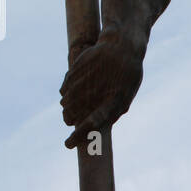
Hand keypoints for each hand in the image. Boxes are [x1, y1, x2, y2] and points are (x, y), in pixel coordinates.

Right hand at [60, 31, 144, 147]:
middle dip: (69, 120)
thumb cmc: (126, 77)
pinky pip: (64, 90)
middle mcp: (98, 91)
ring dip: (66, 109)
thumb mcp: (125, 96)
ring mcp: (85, 79)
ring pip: (67, 102)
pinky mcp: (76, 70)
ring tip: (71, 108)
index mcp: (115, 101)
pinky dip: (65, 94)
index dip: (79, 135)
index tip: (67, 144)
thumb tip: (93, 131)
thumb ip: (111, 114)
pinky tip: (72, 92)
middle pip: (74, 114)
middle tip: (69, 121)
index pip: (92, 123)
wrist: (122, 46)